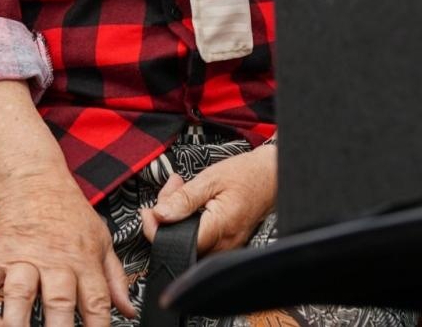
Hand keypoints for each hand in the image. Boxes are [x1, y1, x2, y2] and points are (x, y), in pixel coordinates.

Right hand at [0, 169, 137, 326]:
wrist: (36, 180)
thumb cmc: (69, 213)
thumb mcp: (101, 240)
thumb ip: (115, 278)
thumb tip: (128, 310)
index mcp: (83, 261)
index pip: (96, 301)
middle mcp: (54, 262)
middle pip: (58, 301)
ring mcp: (24, 258)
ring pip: (20, 293)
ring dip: (18, 320)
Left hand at [140, 142, 275, 254]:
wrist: (272, 175)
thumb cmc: (247, 174)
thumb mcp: (211, 178)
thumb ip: (184, 198)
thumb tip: (160, 214)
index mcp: (220, 228)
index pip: (178, 243)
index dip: (158, 229)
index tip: (149, 212)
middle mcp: (224, 244)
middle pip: (180, 243)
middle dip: (167, 217)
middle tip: (171, 190)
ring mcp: (227, 247)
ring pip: (187, 242)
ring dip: (177, 217)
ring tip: (181, 190)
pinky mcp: (226, 244)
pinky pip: (199, 239)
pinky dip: (189, 221)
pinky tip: (191, 202)